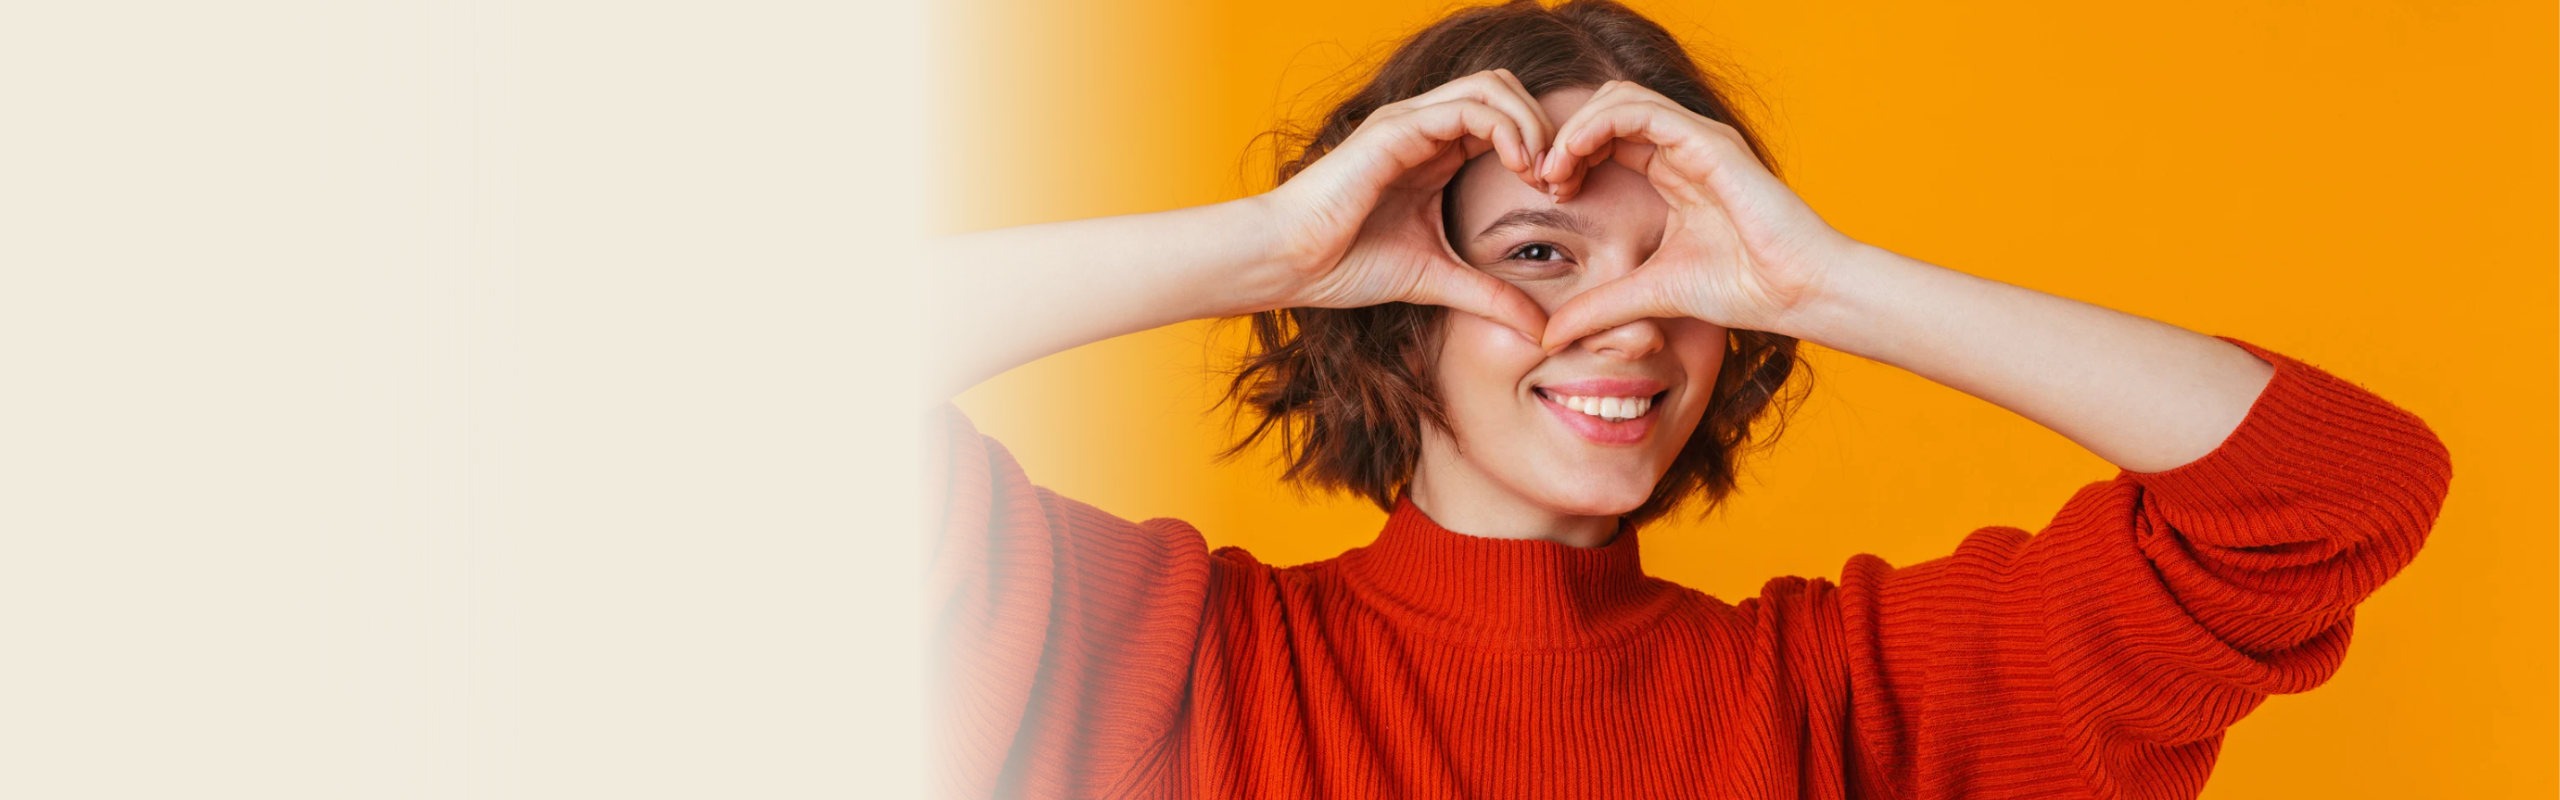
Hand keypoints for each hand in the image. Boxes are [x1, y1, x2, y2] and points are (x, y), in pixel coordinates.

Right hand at [1256, 69, 1555, 342]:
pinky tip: (1517, 167)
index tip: (1559, 195)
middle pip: (1507, 88)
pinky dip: (1504, 128)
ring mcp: (1410, 122)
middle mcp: (1425, 126)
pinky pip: (1466, 107)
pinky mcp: (1396, 130)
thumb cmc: (1346, 265)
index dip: (1543, 147)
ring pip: (1493, 86)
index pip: (1505, 118)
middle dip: (1545, 126)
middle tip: (1558, 180)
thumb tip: (1539, 330)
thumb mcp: (1437, 280)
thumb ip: (1489, 296)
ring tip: (1541, 173)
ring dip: (1530, 124)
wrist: (1290, 264)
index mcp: (1435, 151)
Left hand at [1532, 80, 1858, 349]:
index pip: (1606, 139)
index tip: (1545, 195)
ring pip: (1618, 99)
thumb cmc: (1744, 289)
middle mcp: (1683, 147)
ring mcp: (1696, 140)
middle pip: (1606, 109)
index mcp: (1671, 172)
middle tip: (1539, 179)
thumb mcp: (1649, 295)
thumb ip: (1599, 308)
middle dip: (1564, 137)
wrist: (1799, 292)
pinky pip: (1640, 110)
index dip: (1567, 157)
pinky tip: (1572, 161)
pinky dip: (1596, 126)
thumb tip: (1548, 337)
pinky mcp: (1707, 142)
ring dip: (1573, 129)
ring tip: (1551, 171)